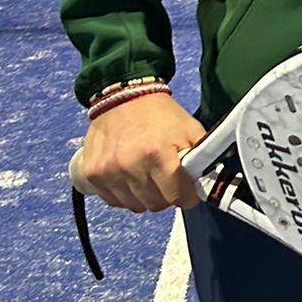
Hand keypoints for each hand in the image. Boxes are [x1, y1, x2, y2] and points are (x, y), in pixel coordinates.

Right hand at [78, 93, 208, 211]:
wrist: (122, 95)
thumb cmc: (158, 114)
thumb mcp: (189, 129)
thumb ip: (203, 158)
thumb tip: (209, 183)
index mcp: (158, 153)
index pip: (178, 197)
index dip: (187, 195)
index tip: (186, 189)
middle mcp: (131, 165)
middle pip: (157, 204)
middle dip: (166, 194)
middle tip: (165, 177)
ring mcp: (109, 171)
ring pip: (135, 206)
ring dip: (143, 195)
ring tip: (146, 174)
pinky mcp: (93, 174)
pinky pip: (113, 201)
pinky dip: (123, 193)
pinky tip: (128, 176)